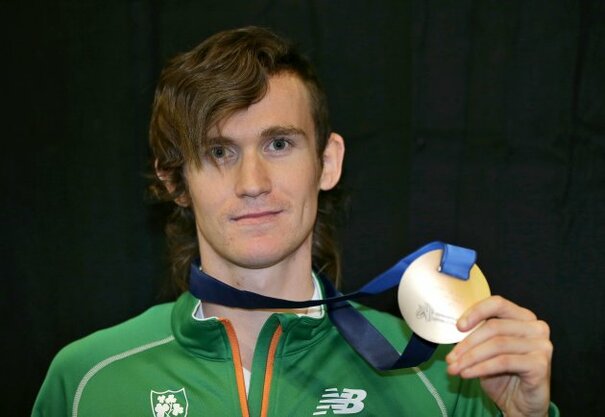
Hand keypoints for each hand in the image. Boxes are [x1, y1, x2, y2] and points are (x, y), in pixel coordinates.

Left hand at [446, 296, 552, 416]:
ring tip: (454, 368)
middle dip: (467, 343)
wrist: (520, 404)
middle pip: (494, 327)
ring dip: (470, 358)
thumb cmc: (503, 374)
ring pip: (497, 345)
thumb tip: (456, 329)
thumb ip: (477, 335)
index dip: (476, 312)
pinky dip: (481, 367)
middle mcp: (536, 327)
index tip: (458, 326)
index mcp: (523, 317)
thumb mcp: (486, 350)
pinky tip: (467, 374)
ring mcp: (541, 345)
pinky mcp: (540, 364)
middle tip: (450, 358)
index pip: (498, 304)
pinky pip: (503, 362)